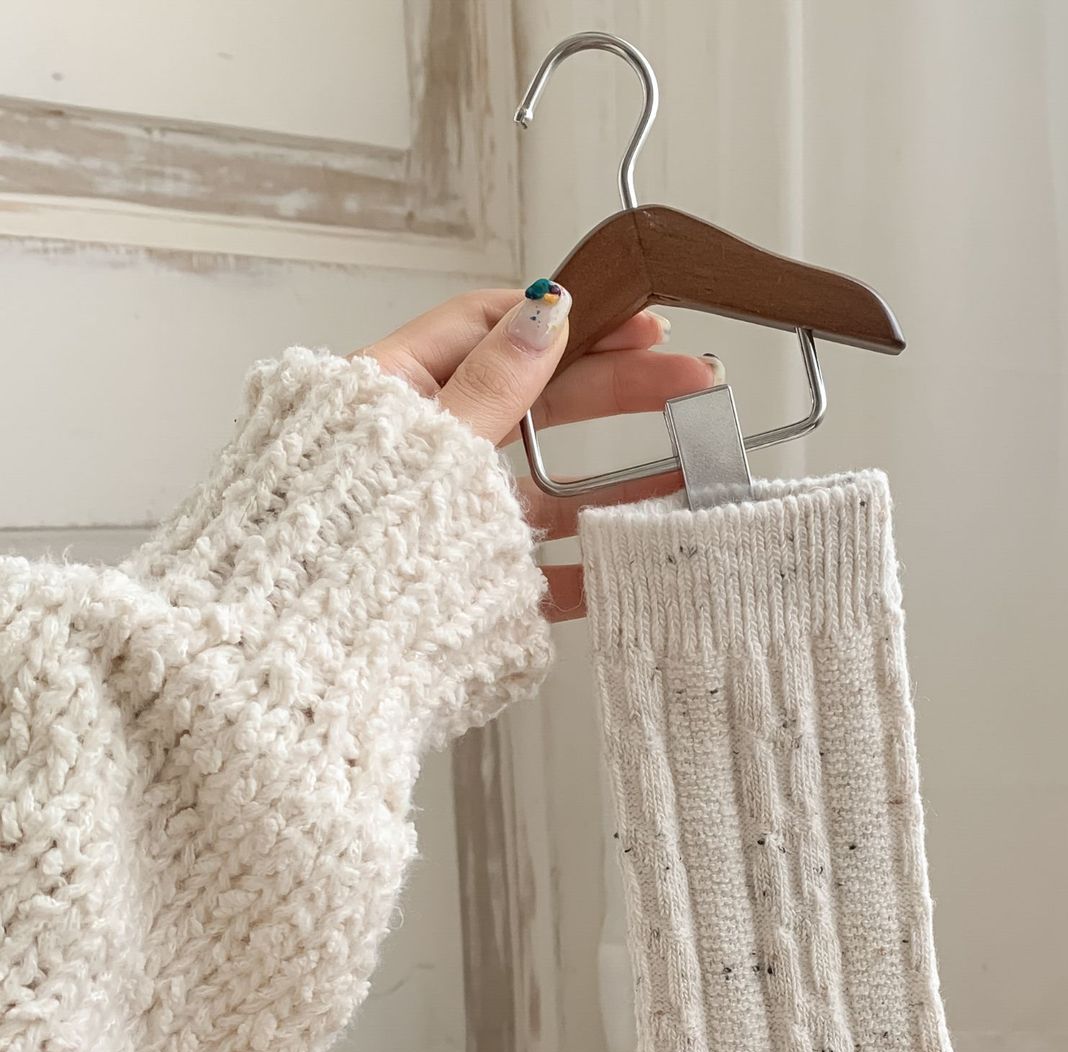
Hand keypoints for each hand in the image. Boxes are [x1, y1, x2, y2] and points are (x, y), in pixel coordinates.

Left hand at [361, 286, 716, 620]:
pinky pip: (542, 565)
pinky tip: (640, 552)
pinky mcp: (470, 584)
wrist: (309, 665)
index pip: (489, 327)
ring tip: (689, 470)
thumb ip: (494, 382)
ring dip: (623, 476)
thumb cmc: (342, 539)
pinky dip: (592, 560)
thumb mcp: (429, 440)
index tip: (638, 325)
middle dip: (617, 388)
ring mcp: (451, 519)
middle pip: (536, 401)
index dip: (568, 318)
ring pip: (548, 486)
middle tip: (694, 381)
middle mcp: (425, 452)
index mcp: (393, 393)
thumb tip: (549, 308)